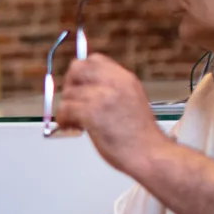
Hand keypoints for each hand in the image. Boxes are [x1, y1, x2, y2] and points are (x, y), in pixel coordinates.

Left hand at [57, 54, 167, 176]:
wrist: (150, 154)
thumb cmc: (139, 136)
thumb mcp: (130, 100)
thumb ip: (110, 89)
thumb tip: (84, 87)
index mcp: (125, 78)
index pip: (94, 59)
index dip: (81, 72)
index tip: (78, 85)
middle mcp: (114, 83)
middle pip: (77, 68)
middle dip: (69, 85)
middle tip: (72, 101)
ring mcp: (102, 96)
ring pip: (68, 93)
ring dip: (67, 108)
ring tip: (75, 121)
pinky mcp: (91, 113)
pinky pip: (65, 109)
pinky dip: (63, 119)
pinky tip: (72, 126)